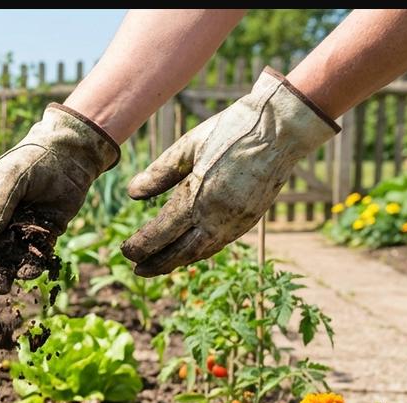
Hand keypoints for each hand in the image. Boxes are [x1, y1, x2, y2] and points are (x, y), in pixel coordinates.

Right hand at [0, 103, 119, 294]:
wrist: (69, 157)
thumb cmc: (30, 161)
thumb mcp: (8, 177)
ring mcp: (18, 235)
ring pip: (5, 263)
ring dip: (1, 277)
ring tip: (0, 287)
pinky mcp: (42, 240)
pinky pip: (34, 259)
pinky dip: (31, 268)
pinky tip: (29, 273)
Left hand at [121, 69, 338, 276]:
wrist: (281, 128)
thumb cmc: (231, 130)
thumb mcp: (189, 145)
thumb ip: (159, 173)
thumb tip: (132, 193)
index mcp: (200, 196)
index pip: (162, 232)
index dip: (141, 245)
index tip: (125, 251)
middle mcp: (219, 216)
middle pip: (181, 252)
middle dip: (157, 264)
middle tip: (137, 270)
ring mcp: (237, 221)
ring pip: (202, 252)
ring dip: (178, 261)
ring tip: (158, 265)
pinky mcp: (250, 219)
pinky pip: (219, 243)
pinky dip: (199, 251)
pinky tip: (188, 250)